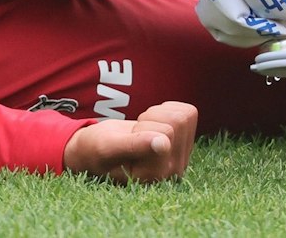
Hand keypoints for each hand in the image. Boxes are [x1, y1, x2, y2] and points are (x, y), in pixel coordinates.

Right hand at [63, 102, 197, 183]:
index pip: (167, 134)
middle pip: (178, 122)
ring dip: (157, 115)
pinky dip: (167, 110)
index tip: (126, 141)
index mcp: (156, 175)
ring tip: (141, 130)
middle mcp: (173, 169)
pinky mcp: (184, 142)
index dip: (142, 128)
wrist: (97, 148)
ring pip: (184, 116)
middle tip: (133, 134)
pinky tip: (153, 125)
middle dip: (150, 120)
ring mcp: (180, 156)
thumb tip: (164, 144)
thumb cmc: (96, 149)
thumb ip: (133, 146)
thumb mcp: (107, 147)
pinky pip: (188, 112)